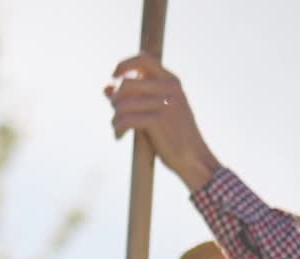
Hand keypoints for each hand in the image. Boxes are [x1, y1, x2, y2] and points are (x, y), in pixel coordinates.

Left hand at [105, 52, 219, 191]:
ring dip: (115, 118)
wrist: (194, 158)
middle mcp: (169, 88)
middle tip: (115, 114)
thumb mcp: (157, 111)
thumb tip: (105, 88)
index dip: (124, 64)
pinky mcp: (158, 120)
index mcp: (171, 81)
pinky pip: (126, 119)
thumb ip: (134, 97)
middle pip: (127, 83)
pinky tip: (119, 137)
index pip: (144, 60)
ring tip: (117, 128)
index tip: (113, 77)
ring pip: (124, 103)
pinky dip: (118, 128)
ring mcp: (164, 103)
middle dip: (115, 99)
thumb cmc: (174, 137)